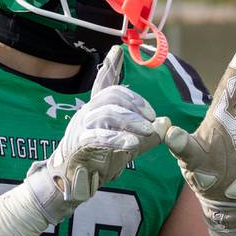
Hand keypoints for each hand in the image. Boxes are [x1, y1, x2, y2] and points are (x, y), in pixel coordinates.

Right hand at [0, 45, 168, 235]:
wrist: (69, 185)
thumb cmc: (96, 163)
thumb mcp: (125, 145)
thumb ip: (145, 135)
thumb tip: (166, 124)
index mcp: (96, 110)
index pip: (103, 83)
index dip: (110, 67)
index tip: (118, 51)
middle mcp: (86, 114)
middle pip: (111, 96)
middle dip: (136, 103)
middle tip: (152, 118)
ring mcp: (80, 129)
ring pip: (106, 113)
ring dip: (131, 121)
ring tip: (148, 131)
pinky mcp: (77, 146)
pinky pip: (97, 136)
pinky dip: (118, 139)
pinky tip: (133, 145)